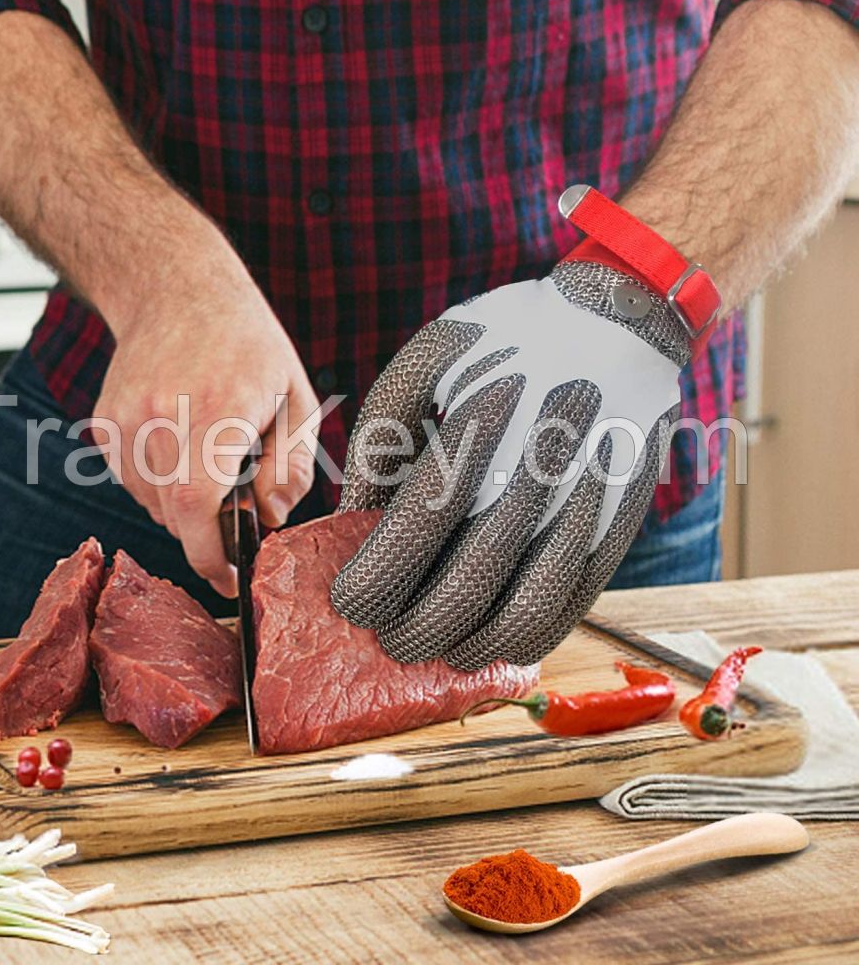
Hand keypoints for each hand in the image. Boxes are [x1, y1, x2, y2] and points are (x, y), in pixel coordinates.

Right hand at [90, 217, 319, 596]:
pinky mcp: (103, 426)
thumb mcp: (294, 398)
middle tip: (237, 494)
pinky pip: (134, 483)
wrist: (175, 290)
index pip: (198, 510)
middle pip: (177, 516)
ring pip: (153, 505)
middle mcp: (158, 419)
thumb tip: (270, 518)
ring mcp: (123, 423)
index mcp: (215, 411)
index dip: (212, 557)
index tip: (232, 579)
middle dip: (210, 526)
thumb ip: (290, 465)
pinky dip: (161, 483)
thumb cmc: (246, 343)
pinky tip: (180, 442)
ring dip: (185, 504)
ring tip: (209, 454)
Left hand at [331, 259, 688, 668]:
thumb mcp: (425, 365)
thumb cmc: (505, 339)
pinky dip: (532, 636)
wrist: (619, 319)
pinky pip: (576, 601)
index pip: (416, 529)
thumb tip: (355, 525)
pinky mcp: (620, 523)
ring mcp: (588, 501)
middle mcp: (538, 470)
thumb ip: (383, 442)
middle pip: (468, 582)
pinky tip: (498, 641)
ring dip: (473, 645)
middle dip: (417, 628)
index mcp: (481, 422)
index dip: (377, 580)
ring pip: (527, 608)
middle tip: (389, 640)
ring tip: (441, 649)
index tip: (349, 603)